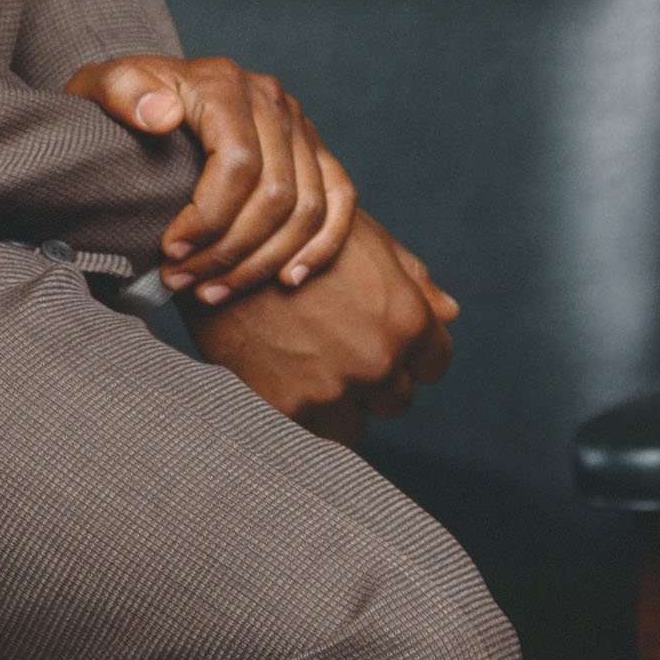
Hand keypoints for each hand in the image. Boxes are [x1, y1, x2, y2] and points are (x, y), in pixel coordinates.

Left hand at [64, 51, 356, 299]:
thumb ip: (123, 94)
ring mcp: (296, 124)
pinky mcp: (312, 149)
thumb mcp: (100, 88)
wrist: (141, 95)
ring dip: (264, 262)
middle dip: (230, 251)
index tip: (171, 252)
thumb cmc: (118, 102)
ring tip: (213, 290)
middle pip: (274, 193)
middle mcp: (268, 98)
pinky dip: (320, 246)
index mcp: (222, 82)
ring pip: (306, 207)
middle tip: (185, 282)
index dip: (209, 218)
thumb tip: (161, 114)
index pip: (238, 163)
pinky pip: (339, 200)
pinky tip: (287, 279)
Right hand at [185, 212, 457, 445]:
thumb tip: (450, 313)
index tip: (377, 340)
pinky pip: (310, 430)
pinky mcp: (290, 408)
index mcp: (406, 315)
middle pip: (397, 399)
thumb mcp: (356, 236)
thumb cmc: (288, 229)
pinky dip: (298, 409)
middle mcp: (379, 358)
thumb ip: (408, 277)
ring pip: (356, 424)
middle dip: (372, 379)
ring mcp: (335, 388)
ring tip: (300, 363)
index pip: (435, 363)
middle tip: (330, 347)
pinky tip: (275, 371)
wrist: (210, 242)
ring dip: (336, 402)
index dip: (409, 353)